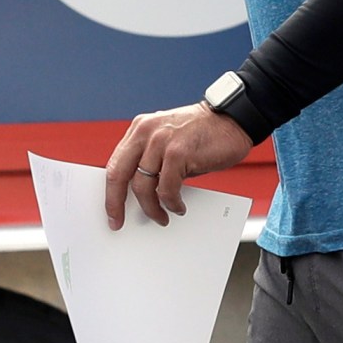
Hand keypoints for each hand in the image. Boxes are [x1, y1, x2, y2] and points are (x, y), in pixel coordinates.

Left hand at [103, 102, 252, 229]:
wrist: (232, 121)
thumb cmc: (202, 136)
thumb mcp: (168, 142)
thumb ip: (151, 161)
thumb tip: (138, 194)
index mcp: (140, 129)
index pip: (115, 164)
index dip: (110, 191)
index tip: (111, 211)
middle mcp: (146, 131)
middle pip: (118, 174)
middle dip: (115, 203)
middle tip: (118, 221)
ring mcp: (161, 141)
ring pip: (142, 186)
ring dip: (151, 208)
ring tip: (162, 216)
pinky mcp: (178, 152)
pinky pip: (166, 189)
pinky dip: (171, 203)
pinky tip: (178, 206)